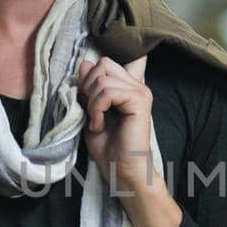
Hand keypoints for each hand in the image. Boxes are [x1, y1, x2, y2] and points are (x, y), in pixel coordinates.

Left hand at [76, 55, 182, 226]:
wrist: (121, 172)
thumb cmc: (108, 148)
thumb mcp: (91, 112)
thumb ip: (89, 88)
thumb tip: (85, 63)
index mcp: (128, 87)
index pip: (127, 55)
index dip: (113, 55)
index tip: (94, 69)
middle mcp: (137, 85)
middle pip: (103, 63)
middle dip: (88, 85)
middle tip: (90, 111)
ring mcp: (140, 92)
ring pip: (102, 77)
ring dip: (91, 102)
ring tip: (96, 121)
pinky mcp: (139, 102)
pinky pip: (108, 92)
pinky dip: (96, 109)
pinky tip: (99, 125)